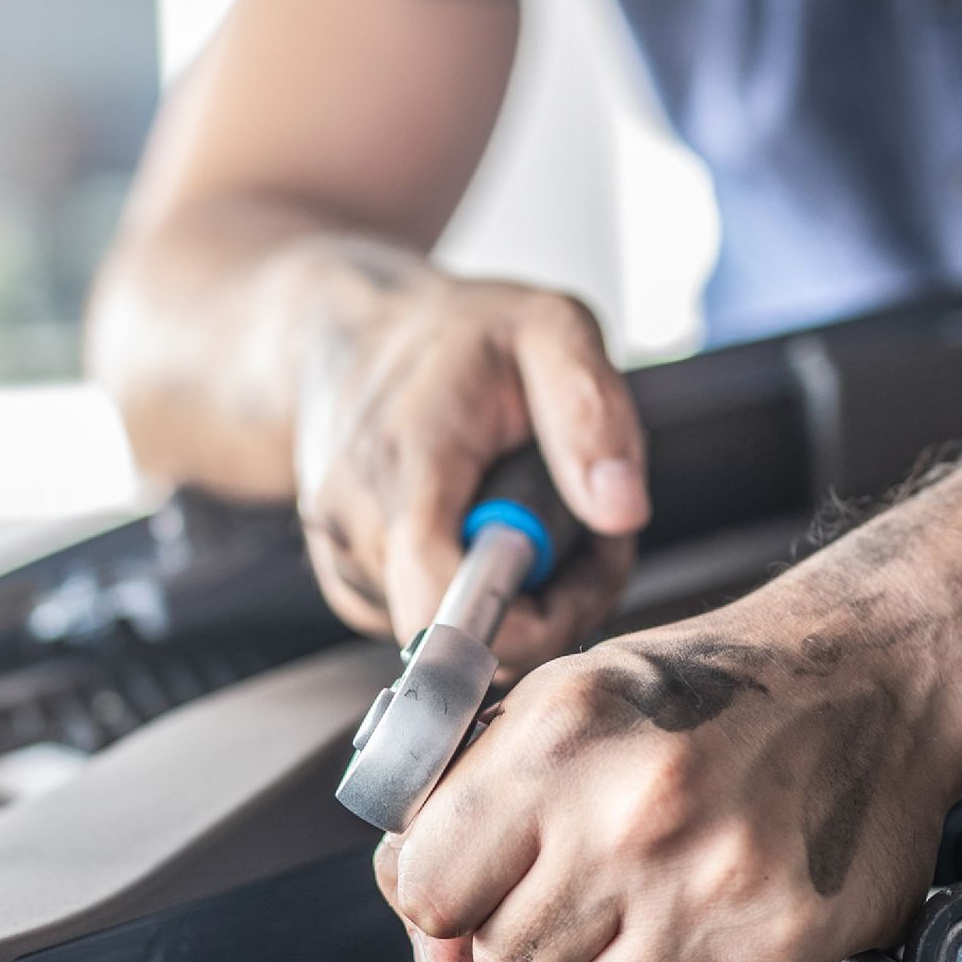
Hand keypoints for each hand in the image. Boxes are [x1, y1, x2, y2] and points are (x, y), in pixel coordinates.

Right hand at [292, 253, 647, 676]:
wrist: (347, 333)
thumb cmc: (458, 333)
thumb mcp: (550, 327)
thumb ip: (590, 410)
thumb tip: (620, 511)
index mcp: (407, 460)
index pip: (442, 603)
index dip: (523, 626)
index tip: (582, 574)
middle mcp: (356, 518)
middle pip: (463, 632)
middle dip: (546, 605)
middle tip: (582, 531)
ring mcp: (341, 555)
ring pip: (450, 633)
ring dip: (515, 599)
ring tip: (533, 516)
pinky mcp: (344, 579)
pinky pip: (426, 623)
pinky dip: (473, 598)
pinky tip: (486, 533)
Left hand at [373, 598, 961, 961]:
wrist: (869, 675)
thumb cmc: (707, 688)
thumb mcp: (559, 701)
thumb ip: (468, 807)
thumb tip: (430, 947)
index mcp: (556, 741)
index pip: (428, 891)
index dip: (437, 905)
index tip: (465, 895)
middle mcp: (628, 819)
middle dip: (528, 934)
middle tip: (582, 881)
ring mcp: (706, 891)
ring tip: (646, 903)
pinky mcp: (777, 949)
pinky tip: (698, 931)